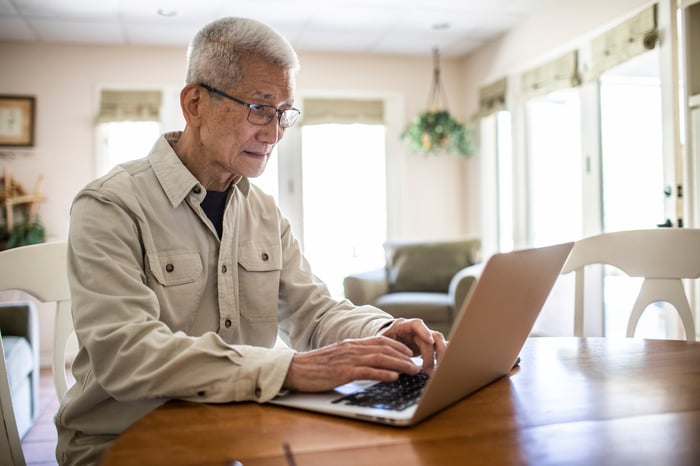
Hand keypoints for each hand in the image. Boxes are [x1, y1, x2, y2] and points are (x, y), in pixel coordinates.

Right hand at [283, 335, 419, 391]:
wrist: (296, 368)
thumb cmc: (316, 366)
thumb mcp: (337, 356)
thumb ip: (353, 357)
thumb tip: (370, 364)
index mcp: (352, 344)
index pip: (381, 340)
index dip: (398, 346)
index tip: (410, 353)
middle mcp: (352, 348)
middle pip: (384, 349)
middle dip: (404, 356)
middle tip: (417, 364)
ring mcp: (348, 359)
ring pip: (380, 359)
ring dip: (399, 365)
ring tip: (412, 371)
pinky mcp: (343, 372)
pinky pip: (367, 372)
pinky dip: (383, 374)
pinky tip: (393, 377)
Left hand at [378, 318, 446, 374]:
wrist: (389, 336)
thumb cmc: (385, 339)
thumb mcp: (382, 342)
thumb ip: (386, 348)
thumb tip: (390, 362)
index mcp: (405, 325)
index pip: (417, 324)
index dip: (424, 331)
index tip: (429, 341)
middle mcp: (419, 330)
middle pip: (432, 337)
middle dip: (432, 354)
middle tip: (428, 371)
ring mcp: (426, 337)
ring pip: (439, 343)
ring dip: (440, 357)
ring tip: (435, 373)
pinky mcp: (430, 346)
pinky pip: (440, 349)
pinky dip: (444, 357)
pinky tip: (445, 368)